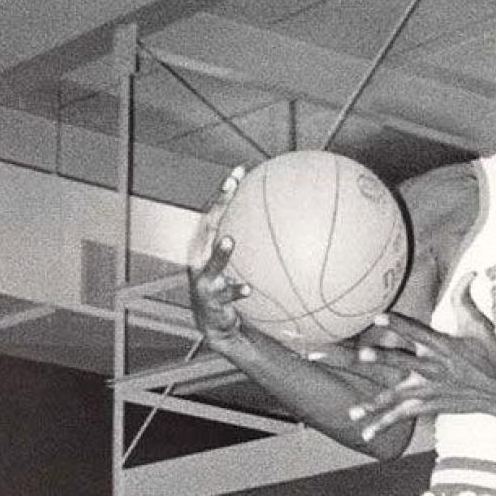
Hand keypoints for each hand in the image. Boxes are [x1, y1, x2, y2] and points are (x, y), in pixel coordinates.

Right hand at [188, 165, 251, 353]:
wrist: (218, 325)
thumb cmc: (233, 288)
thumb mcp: (246, 266)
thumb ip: (260, 248)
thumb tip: (294, 228)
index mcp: (210, 246)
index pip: (216, 211)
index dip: (225, 190)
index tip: (240, 170)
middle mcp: (201, 258)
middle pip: (208, 225)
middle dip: (219, 204)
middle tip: (232, 186)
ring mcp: (204, 280)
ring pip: (210, 263)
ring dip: (219, 252)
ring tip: (229, 240)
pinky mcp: (211, 301)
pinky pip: (225, 295)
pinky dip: (236, 290)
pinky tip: (248, 289)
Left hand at [348, 272, 495, 440]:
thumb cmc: (490, 353)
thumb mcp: (479, 324)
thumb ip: (466, 298)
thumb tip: (471, 272)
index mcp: (443, 346)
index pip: (417, 332)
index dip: (398, 324)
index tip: (379, 316)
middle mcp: (434, 369)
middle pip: (404, 362)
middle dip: (384, 359)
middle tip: (363, 355)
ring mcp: (430, 390)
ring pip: (398, 397)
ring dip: (376, 403)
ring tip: (354, 410)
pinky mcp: (429, 405)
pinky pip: (403, 415)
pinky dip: (383, 423)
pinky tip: (365, 432)